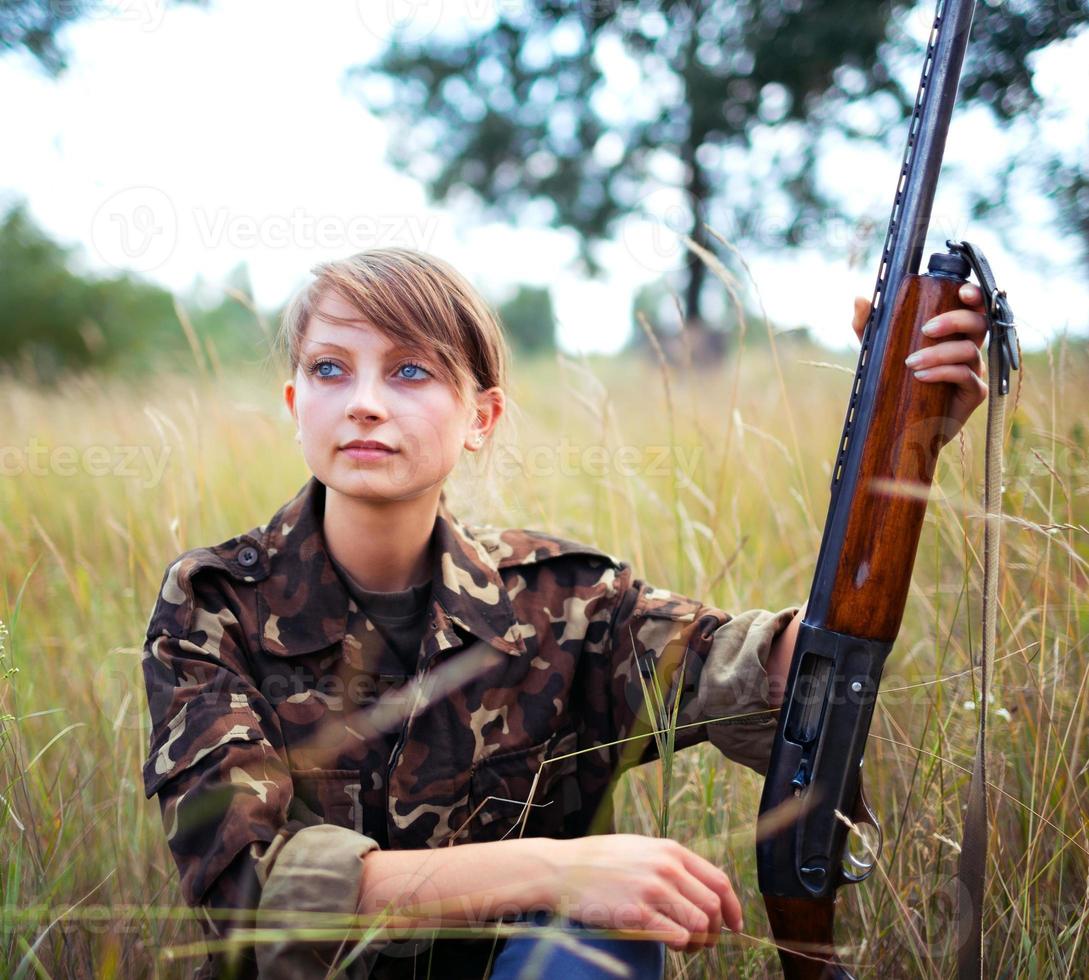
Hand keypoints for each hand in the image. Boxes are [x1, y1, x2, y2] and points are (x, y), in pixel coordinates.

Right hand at [547, 834, 742, 952]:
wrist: (562, 870)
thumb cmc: (600, 861)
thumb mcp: (640, 848)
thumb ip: (670, 862)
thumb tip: (699, 886)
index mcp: (670, 850)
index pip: (718, 881)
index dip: (732, 907)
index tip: (735, 924)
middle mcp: (666, 868)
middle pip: (712, 906)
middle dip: (716, 929)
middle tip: (706, 941)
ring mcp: (652, 890)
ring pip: (699, 924)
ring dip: (699, 941)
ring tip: (687, 945)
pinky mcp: (637, 914)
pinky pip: (676, 936)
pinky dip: (680, 944)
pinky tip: (671, 942)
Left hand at [851, 281, 988, 446]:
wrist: (902, 426)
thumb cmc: (895, 382)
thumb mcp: (877, 351)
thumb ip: (868, 325)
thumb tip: (860, 299)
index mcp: (953, 334)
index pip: (972, 308)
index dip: (974, 296)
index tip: (961, 292)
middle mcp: (968, 349)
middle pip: (978, 324)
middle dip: (955, 321)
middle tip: (927, 329)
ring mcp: (974, 371)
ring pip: (969, 351)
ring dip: (940, 353)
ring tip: (911, 362)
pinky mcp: (974, 393)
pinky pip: (965, 376)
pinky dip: (943, 373)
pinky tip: (921, 376)